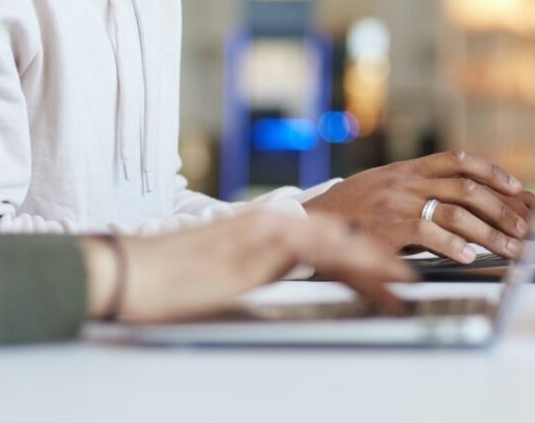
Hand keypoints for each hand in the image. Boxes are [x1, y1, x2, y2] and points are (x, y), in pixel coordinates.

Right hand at [80, 210, 415, 322]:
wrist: (126, 272)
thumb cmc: (163, 283)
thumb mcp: (223, 288)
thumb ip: (258, 289)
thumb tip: (285, 310)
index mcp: (262, 231)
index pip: (325, 239)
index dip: (360, 256)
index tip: (387, 273)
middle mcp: (270, 223)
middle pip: (340, 237)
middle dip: (376, 258)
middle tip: (407, 280)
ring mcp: (267, 230)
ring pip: (339, 241)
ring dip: (375, 263)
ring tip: (404, 285)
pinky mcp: (261, 245)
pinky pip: (321, 252)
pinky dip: (355, 266)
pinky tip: (375, 282)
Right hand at [302, 150, 534, 263]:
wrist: (306, 222)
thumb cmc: (352, 210)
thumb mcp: (387, 189)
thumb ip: (422, 191)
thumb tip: (464, 209)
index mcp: (411, 168)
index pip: (463, 161)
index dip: (496, 174)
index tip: (523, 191)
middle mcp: (409, 179)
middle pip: (469, 187)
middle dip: (506, 209)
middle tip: (530, 229)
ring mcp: (399, 200)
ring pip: (457, 210)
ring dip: (491, 232)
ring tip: (514, 249)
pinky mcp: (388, 225)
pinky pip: (428, 231)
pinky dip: (454, 244)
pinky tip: (471, 256)